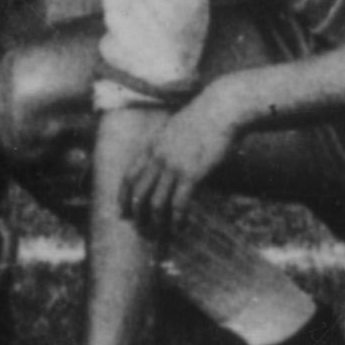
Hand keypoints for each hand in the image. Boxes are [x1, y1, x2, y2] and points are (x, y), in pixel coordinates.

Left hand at [118, 90, 243, 243]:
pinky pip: (179, 203)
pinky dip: (178, 219)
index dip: (123, 197)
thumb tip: (166, 164)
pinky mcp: (191, 174)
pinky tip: (181, 227)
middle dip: (137, 216)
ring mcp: (173, 166)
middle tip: (141, 231)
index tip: (122, 212)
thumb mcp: (175, 130)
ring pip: (155, 203)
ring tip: (160, 236)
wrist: (221, 109)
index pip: (129, 177)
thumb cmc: (204, 119)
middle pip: (138, 194)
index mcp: (151, 146)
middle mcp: (157, 158)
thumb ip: (166, 148)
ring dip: (156, 223)